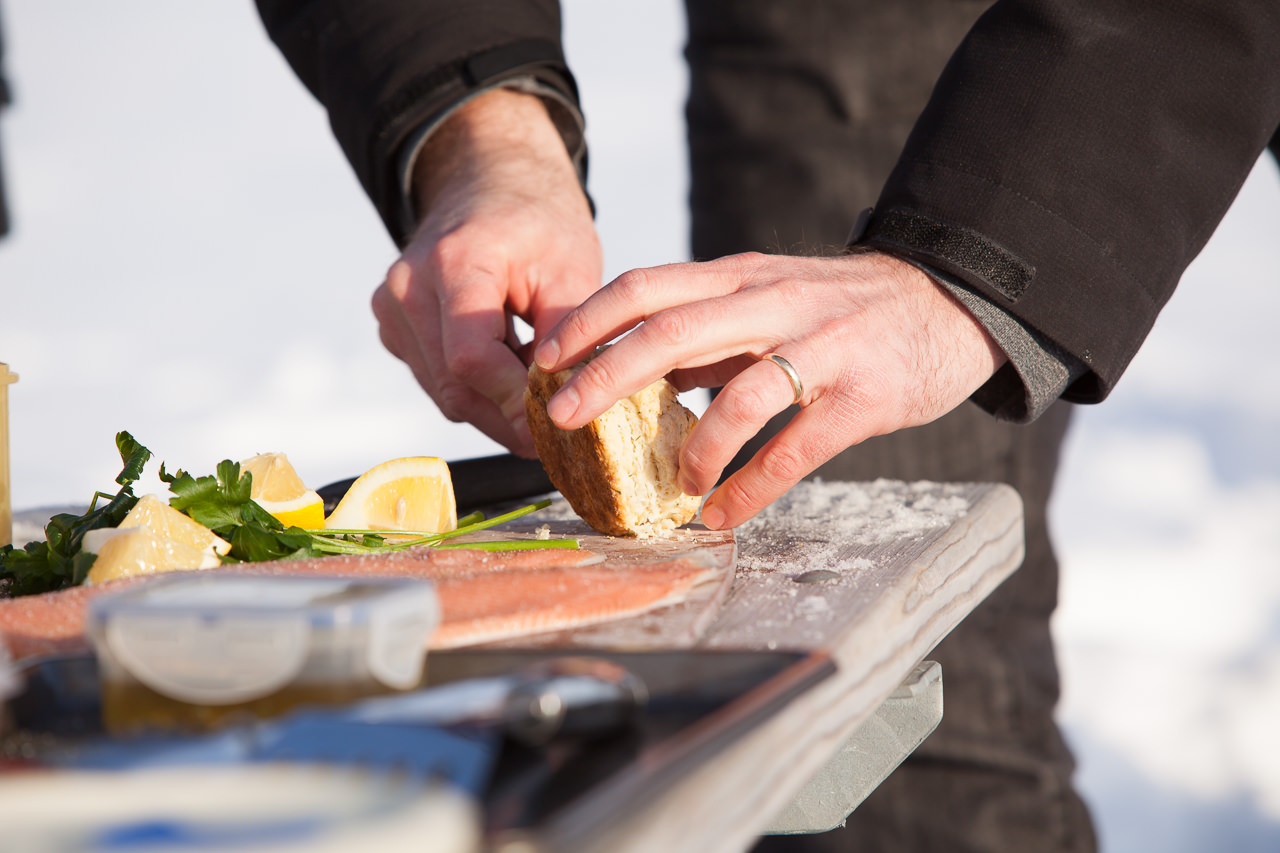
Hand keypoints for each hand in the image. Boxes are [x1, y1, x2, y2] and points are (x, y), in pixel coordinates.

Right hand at [373, 89, 601, 455]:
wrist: (491, 182)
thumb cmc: (538, 221)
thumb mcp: (571, 270)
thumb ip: (566, 340)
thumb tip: (565, 408)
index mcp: (453, 262)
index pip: (471, 358)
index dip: (514, 403)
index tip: (557, 426)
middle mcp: (407, 288)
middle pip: (454, 385)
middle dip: (509, 417)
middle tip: (558, 433)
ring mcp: (392, 309)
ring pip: (445, 392)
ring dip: (495, 406)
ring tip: (541, 396)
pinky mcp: (393, 327)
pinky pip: (437, 380)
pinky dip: (478, 389)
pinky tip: (511, 372)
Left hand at [532, 251, 1005, 526]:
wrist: (949, 302)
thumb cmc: (845, 309)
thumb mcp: (770, 298)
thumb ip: (710, 331)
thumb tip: (641, 370)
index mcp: (742, 279)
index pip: (649, 286)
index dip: (591, 320)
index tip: (546, 357)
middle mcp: (774, 303)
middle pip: (672, 332)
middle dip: (607, 376)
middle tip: (564, 418)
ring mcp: (822, 348)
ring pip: (740, 396)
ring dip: (694, 449)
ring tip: (673, 486)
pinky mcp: (863, 397)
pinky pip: (796, 448)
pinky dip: (752, 487)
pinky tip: (725, 512)